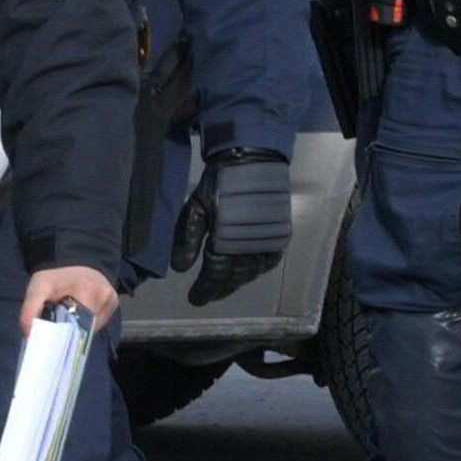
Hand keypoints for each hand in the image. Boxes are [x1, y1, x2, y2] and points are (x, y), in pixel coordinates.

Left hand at [23, 265, 122, 337]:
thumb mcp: (38, 288)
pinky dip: (89, 321)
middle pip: (88, 327)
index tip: (57, 334)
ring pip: (95, 326)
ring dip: (81, 325)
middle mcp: (105, 295)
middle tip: (61, 320)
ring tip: (71, 312)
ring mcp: (112, 298)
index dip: (67, 333)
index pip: (80, 326)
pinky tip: (80, 310)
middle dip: (73, 328)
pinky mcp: (114, 301)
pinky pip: (101, 320)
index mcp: (87, 290)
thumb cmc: (55, 275)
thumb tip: (30, 336)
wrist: (72, 258)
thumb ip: (30, 311)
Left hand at [179, 148, 294, 304]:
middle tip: (208, 296)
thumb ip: (189, 238)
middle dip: (220, 289)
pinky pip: (269, 261)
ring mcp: (268, 241)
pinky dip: (257, 270)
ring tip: (224, 287)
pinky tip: (248, 273)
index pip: (216, 275)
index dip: (206, 289)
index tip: (195, 300)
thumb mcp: (196, 207)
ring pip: (252, 272)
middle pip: (235, 277)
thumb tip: (180, 268)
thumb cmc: (220, 183)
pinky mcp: (280, 235)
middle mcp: (251, 245)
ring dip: (237, 282)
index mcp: (227, 240)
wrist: (253, 160)